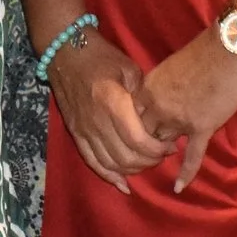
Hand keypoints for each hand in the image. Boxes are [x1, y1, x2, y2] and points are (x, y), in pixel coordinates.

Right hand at [47, 30, 168, 189]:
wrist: (65, 52)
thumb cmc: (101, 56)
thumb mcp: (129, 68)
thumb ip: (143, 96)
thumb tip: (156, 120)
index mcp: (113, 103)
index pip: (138, 140)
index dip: (157, 150)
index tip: (171, 146)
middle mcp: (97, 122)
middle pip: (127, 157)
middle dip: (149, 161)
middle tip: (162, 154)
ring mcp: (84, 130)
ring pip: (111, 164)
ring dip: (133, 169)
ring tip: (147, 162)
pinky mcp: (76, 134)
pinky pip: (93, 162)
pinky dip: (109, 176)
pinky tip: (123, 184)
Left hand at [134, 30, 236, 192]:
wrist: (229, 49)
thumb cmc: (203, 52)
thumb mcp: (170, 67)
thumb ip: (160, 87)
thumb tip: (159, 101)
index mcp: (148, 88)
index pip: (132, 117)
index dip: (135, 126)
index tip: (138, 132)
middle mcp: (158, 106)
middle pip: (144, 134)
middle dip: (147, 141)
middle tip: (149, 149)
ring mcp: (179, 120)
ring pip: (164, 144)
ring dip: (165, 149)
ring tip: (164, 158)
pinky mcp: (201, 128)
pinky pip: (191, 156)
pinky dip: (185, 173)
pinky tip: (179, 187)